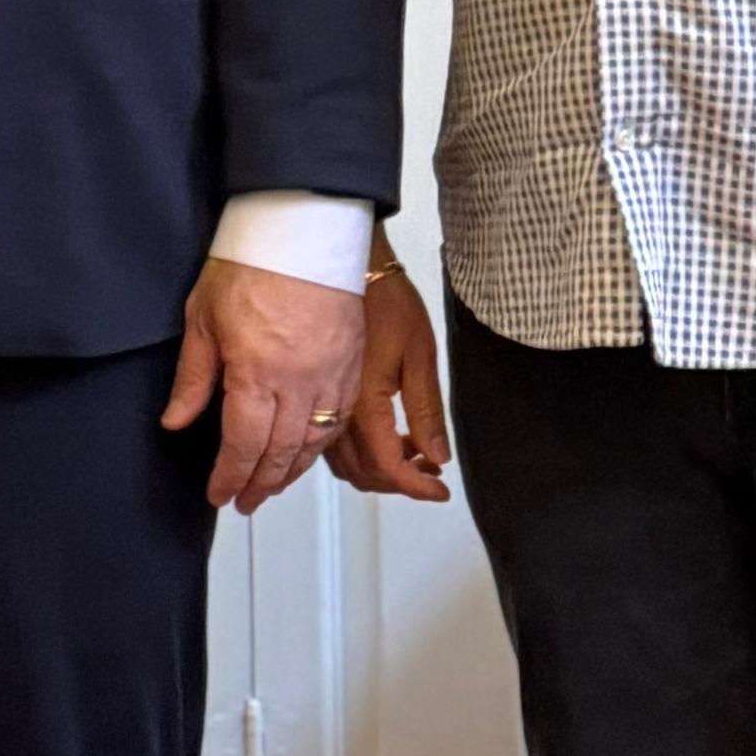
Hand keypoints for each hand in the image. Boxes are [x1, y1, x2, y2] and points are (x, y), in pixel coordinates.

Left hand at [164, 257, 366, 513]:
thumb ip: (193, 377)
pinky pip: (341, 419)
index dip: (229, 477)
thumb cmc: (252, 261)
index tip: (218, 494)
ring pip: (314, 443)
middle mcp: (299, 382)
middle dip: (259, 484)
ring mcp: (331, 374)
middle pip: (281, 453)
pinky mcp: (352, 363)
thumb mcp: (203, 317)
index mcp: (256, 373)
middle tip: (243, 501)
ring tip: (271, 484)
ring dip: (291, 471)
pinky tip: (308, 450)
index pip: (243, 446)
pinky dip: (322, 443)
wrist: (304, 226)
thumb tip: (176, 420)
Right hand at [324, 253, 452, 503]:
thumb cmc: (385, 299)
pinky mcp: (316, 395)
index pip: (389, 467)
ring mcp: (322, 406)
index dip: (417, 487)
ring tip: (411, 450)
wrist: (347, 265)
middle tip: (430, 468)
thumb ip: (426, 410)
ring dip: (379, 470)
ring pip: (345, 464)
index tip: (439, 490)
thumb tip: (436, 455)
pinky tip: (384, 436)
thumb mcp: (420, 352)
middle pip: (364, 474)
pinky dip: (359, 453)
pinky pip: (332, 444)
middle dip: (400, 481)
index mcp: (364, 404)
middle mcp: (336, 413)